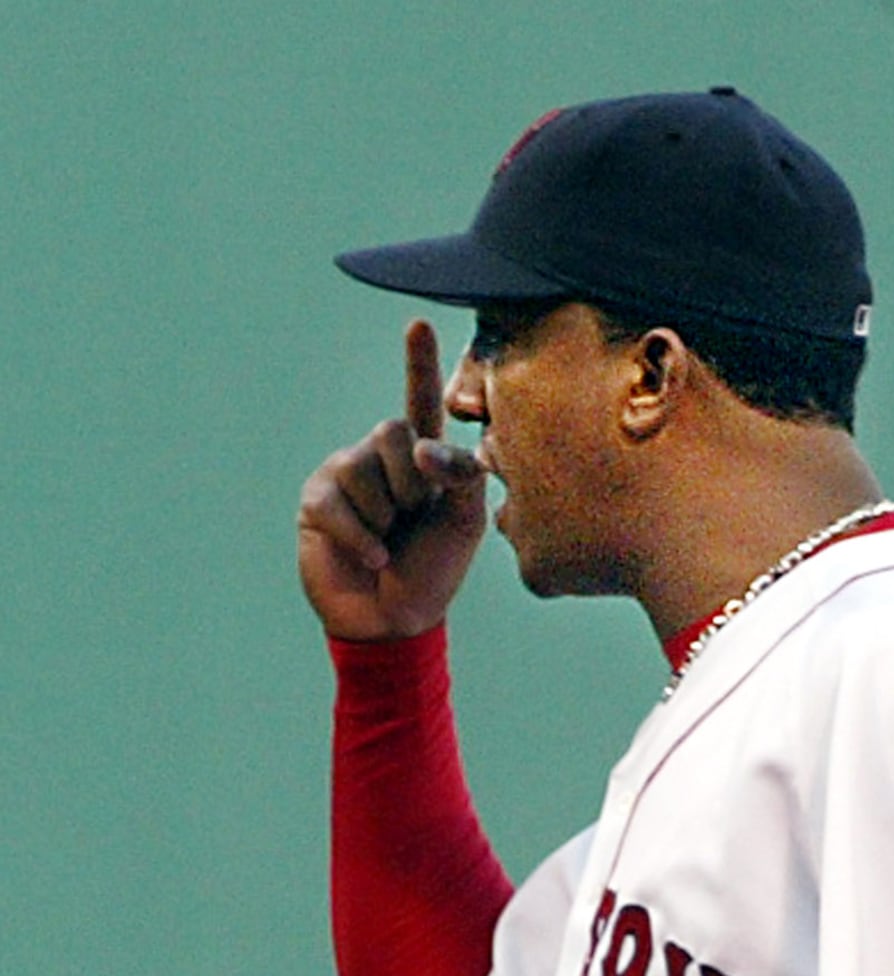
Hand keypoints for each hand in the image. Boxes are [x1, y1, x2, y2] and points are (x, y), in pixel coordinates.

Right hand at [297, 320, 487, 640]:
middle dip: (412, 485)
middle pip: (393, 432)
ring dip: (385, 516)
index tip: (419, 324)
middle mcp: (381, 456)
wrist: (395, 621)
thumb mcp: (464, 522)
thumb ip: (461, 474)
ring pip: (365, 468)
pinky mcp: (318, 499)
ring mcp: (346, 474)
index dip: (418, 363)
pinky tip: (372, 556)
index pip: (420, 400)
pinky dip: (362, 536)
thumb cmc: (432, 571)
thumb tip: (422, 446)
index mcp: (422, 457)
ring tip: (388, 540)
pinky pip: (338, 501)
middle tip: (412, 522)